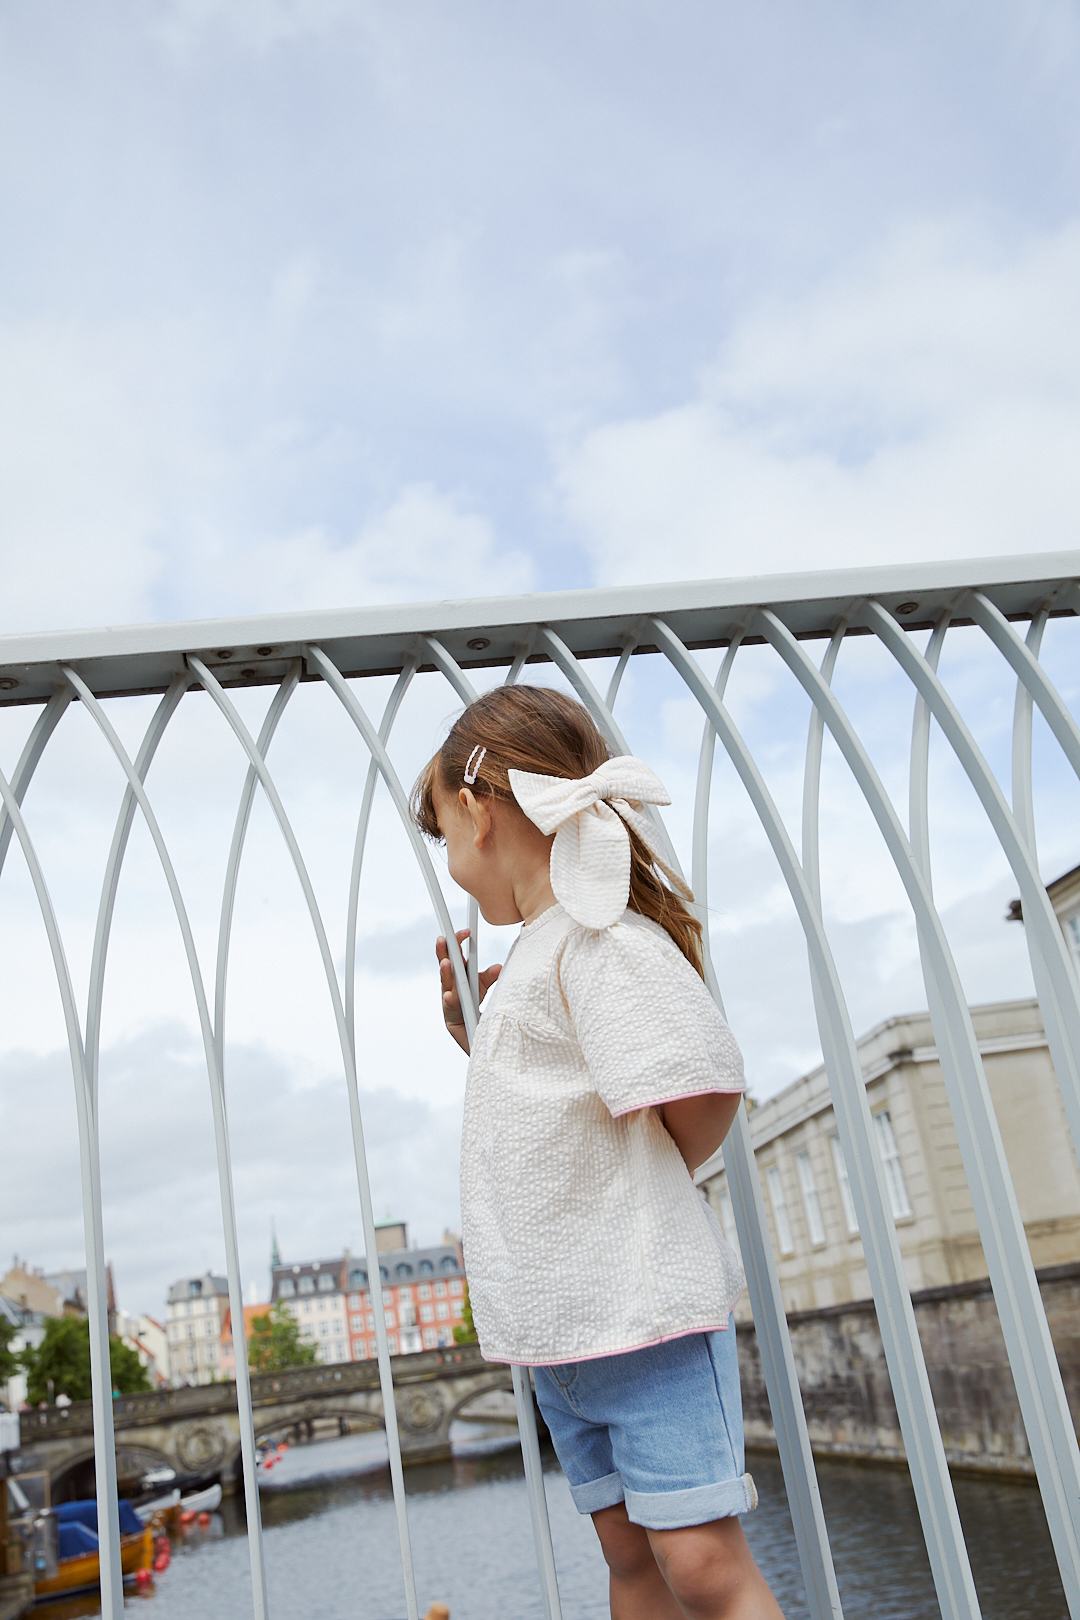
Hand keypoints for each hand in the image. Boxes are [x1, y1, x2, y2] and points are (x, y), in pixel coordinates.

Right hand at [435, 929, 502, 1054]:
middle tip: (443, 939)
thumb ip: (489, 977)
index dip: (456, 943)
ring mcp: (448, 1003)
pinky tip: (449, 996)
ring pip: (447, 986)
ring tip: (446, 963)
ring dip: (446, 974)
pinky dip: (450, 1002)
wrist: (475, 1035)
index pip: (454, 956)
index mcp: (457, 976)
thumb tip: (499, 966)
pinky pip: (452, 1010)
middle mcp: (450, 987)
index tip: (465, 931)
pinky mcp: (451, 1020)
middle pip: (446, 968)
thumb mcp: (483, 988)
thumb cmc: (475, 1006)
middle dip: (443, 953)